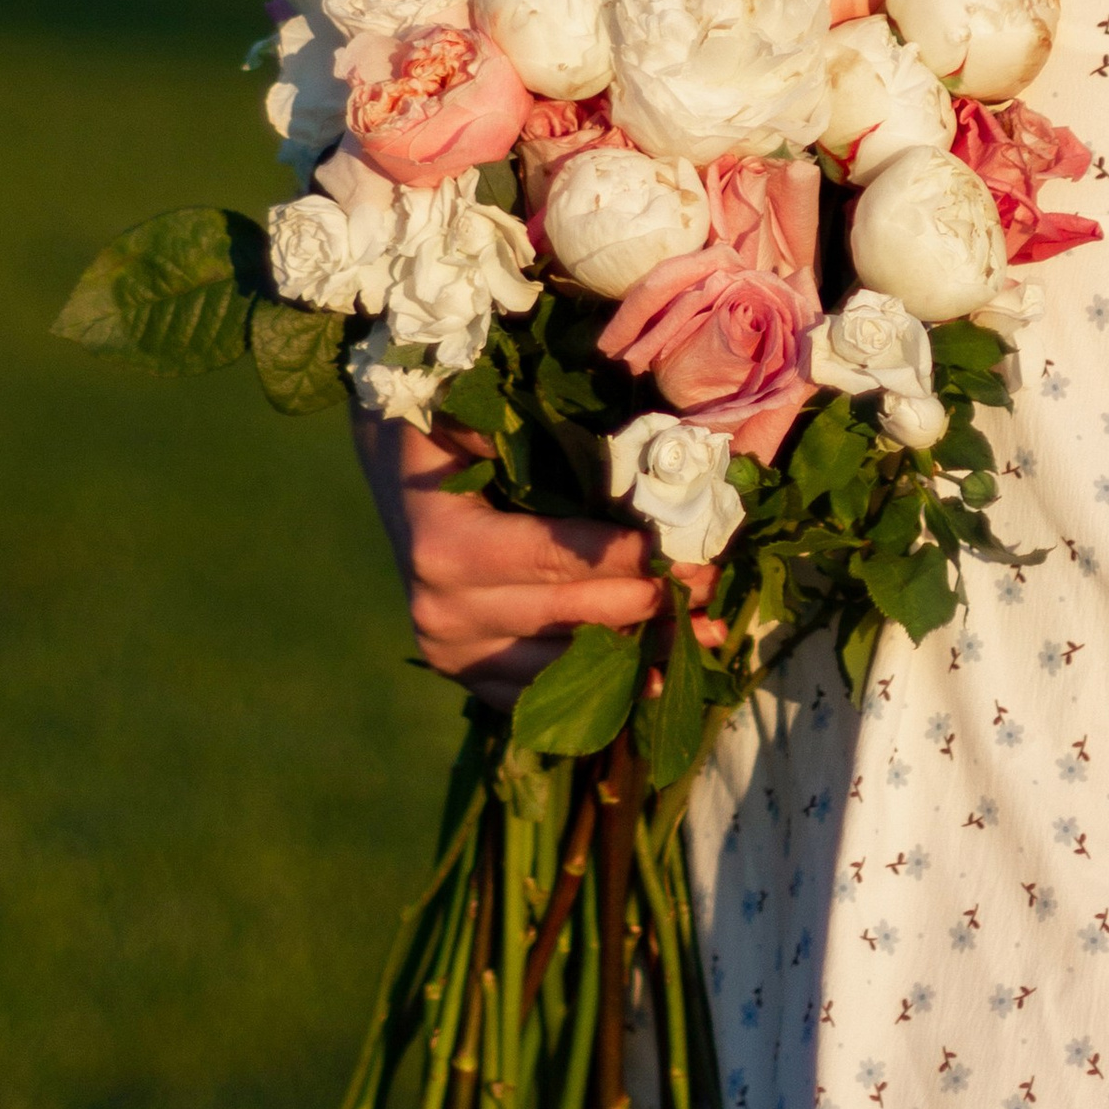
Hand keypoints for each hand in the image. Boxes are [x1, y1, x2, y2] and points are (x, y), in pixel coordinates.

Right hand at [355, 413, 716, 710]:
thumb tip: (613, 453)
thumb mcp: (472, 414)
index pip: (552, 557)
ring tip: (708, 631)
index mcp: (446, 547)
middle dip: (649, 600)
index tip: (687, 552)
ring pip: (564, 666)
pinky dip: (601, 685)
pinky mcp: (466, 676)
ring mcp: (452, 654)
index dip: (624, 557)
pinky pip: (541, 693)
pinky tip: (657, 673)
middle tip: (712, 583)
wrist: (396, 474)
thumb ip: (525, 432)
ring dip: (641, 650)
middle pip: (568, 615)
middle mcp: (443, 614)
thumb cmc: (446, 433)